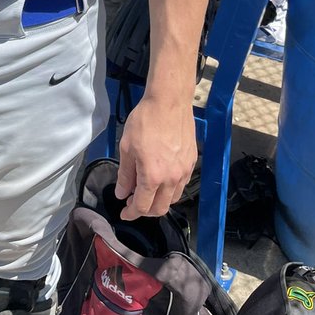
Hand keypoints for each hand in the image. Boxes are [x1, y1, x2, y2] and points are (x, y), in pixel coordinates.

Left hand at [114, 95, 197, 218]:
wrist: (169, 101)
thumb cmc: (145, 121)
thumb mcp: (127, 147)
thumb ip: (125, 175)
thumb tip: (123, 193)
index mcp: (153, 176)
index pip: (142, 207)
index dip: (131, 213)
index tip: (124, 213)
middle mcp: (171, 178)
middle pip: (160, 209)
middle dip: (145, 211)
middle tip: (134, 202)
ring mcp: (184, 171)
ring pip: (173, 199)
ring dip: (159, 201)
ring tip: (147, 190)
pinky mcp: (192, 162)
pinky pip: (182, 184)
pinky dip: (170, 189)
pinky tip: (162, 178)